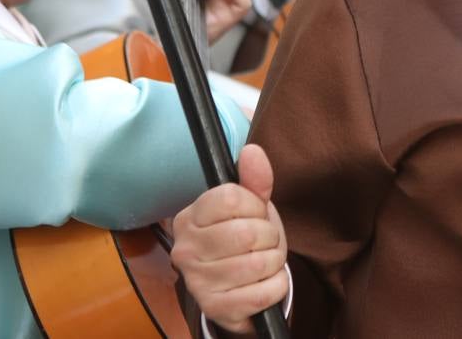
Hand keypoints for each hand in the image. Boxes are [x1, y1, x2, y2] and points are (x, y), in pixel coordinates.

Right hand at [171, 145, 288, 333]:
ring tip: (262, 260)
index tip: (253, 213)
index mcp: (190, 218)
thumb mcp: (250, 207)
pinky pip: (266, 292)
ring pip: (260, 262)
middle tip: (262, 241)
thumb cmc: (242, 240)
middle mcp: (186, 251)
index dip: (254, 204)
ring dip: (274, 261)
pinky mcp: (216, 309)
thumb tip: (252, 151)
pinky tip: (262, 282)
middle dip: (269, 236)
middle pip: (248, 232)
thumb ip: (254, 180)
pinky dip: (276, 285)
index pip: (229, 197)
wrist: (236, 288)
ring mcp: (198, 283)